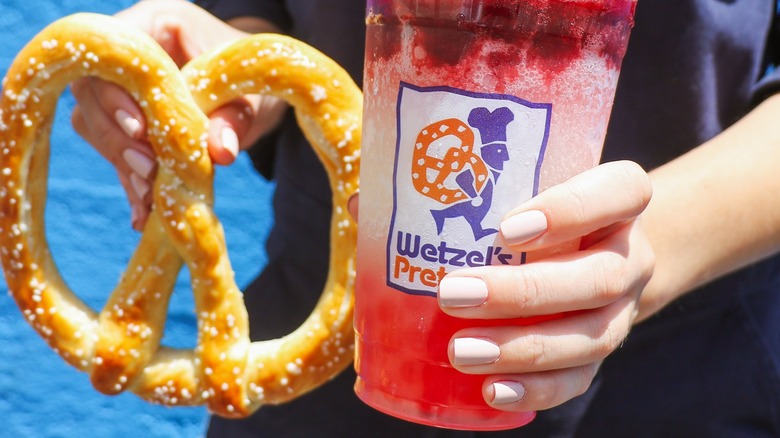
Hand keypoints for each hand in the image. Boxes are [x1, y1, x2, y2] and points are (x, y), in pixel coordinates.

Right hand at [70, 0, 286, 229]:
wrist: (254, 87)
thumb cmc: (251, 77)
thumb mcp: (249, 95)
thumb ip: (233, 119)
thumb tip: (223, 153)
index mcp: (152, 24)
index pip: (111, 56)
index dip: (116, 94)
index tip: (141, 131)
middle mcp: (127, 54)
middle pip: (91, 92)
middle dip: (118, 136)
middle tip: (149, 171)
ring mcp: (120, 87)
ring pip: (95, 124)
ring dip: (121, 162)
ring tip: (149, 195)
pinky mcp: (125, 119)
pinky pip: (115, 148)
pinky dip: (131, 180)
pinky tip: (144, 212)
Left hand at [437, 161, 653, 411]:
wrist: (594, 249)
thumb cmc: (543, 207)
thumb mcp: (526, 186)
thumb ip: (476, 189)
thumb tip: (376, 203)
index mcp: (621, 199)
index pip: (620, 192)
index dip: (570, 212)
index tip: (506, 230)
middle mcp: (630, 254)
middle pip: (598, 277)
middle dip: (523, 293)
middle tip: (454, 295)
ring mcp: (622, 308)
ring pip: (589, 336)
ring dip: (522, 348)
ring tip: (461, 351)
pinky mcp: (603, 350)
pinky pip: (580, 378)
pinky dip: (536, 389)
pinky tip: (491, 390)